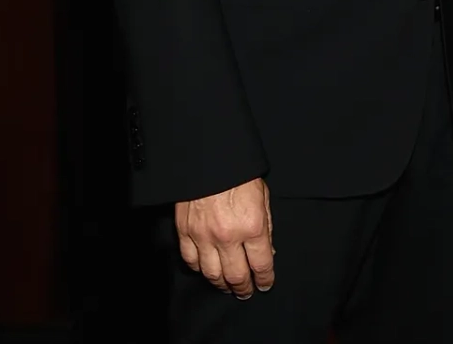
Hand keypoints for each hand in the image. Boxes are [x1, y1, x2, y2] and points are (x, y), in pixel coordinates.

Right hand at [176, 177, 274, 297]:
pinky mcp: (185, 232)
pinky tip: (206, 270)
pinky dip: (199, 269)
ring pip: (211, 274)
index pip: (261, 264)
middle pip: (236, 275)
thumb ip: (266, 228)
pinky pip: (191, 260)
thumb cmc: (240, 175)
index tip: (265, 284)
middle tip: (246, 292)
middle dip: (243, 288)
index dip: (265, 279)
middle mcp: (228, 236)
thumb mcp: (263, 198)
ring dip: (221, 284)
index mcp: (252, 226)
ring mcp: (203, 236)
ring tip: (227, 286)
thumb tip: (267, 253)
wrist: (210, 159)